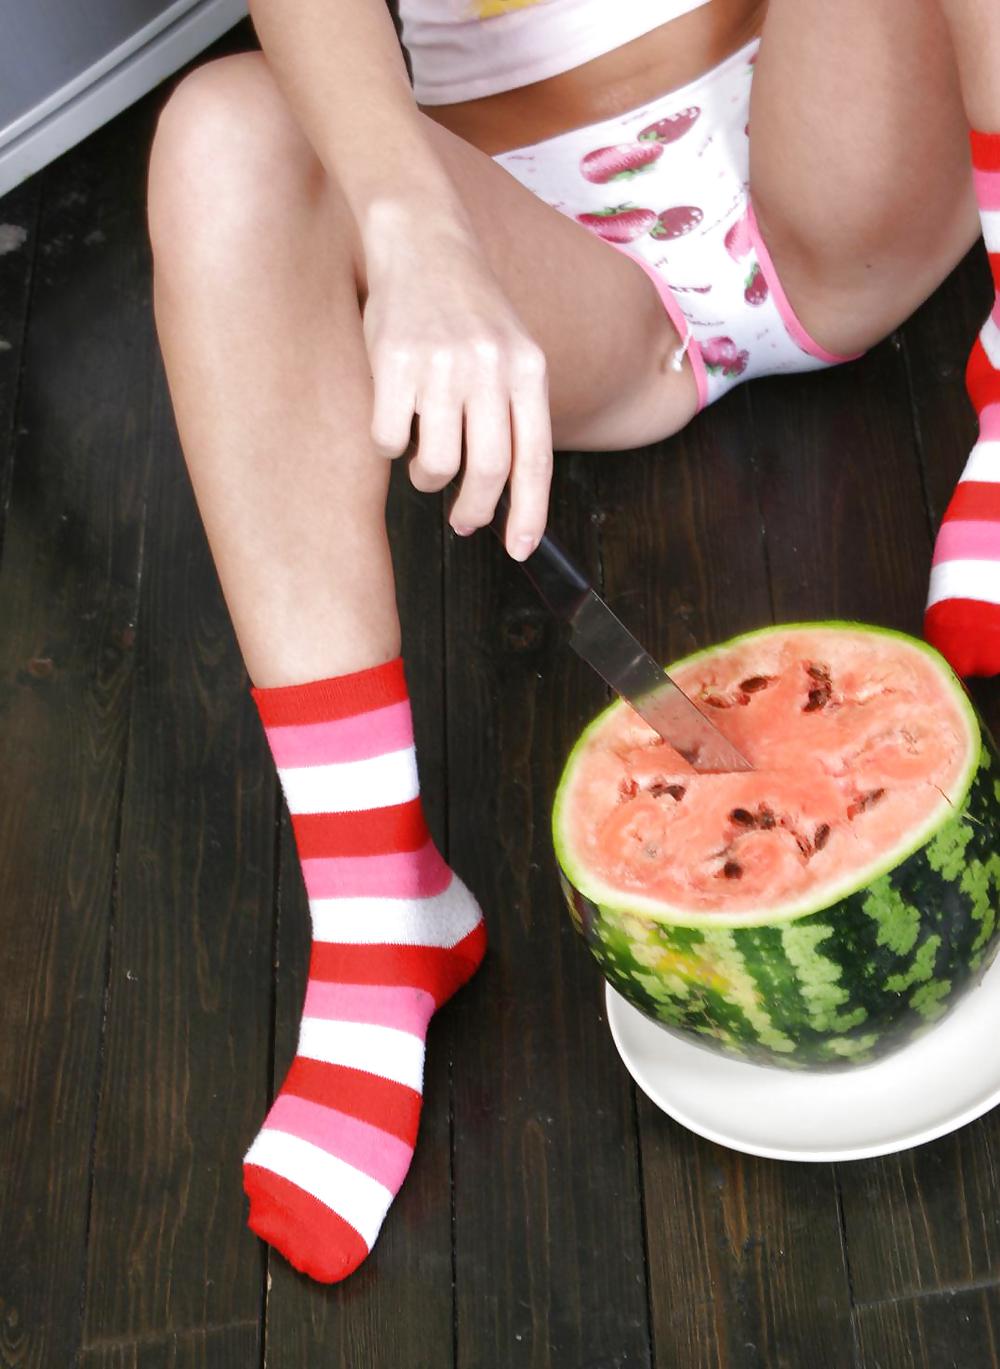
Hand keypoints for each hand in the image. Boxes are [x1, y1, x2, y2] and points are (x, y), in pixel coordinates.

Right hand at [361, 224, 552, 559]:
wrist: (422, 240)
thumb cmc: (466, 306)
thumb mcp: (510, 351)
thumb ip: (513, 411)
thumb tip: (504, 489)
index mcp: (527, 370)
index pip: (534, 461)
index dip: (528, 514)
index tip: (519, 548)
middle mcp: (490, 368)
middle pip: (486, 472)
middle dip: (474, 510)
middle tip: (463, 521)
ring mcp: (441, 365)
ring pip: (437, 463)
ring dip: (428, 479)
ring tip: (425, 462)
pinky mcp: (394, 363)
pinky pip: (391, 439)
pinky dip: (391, 447)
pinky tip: (395, 424)